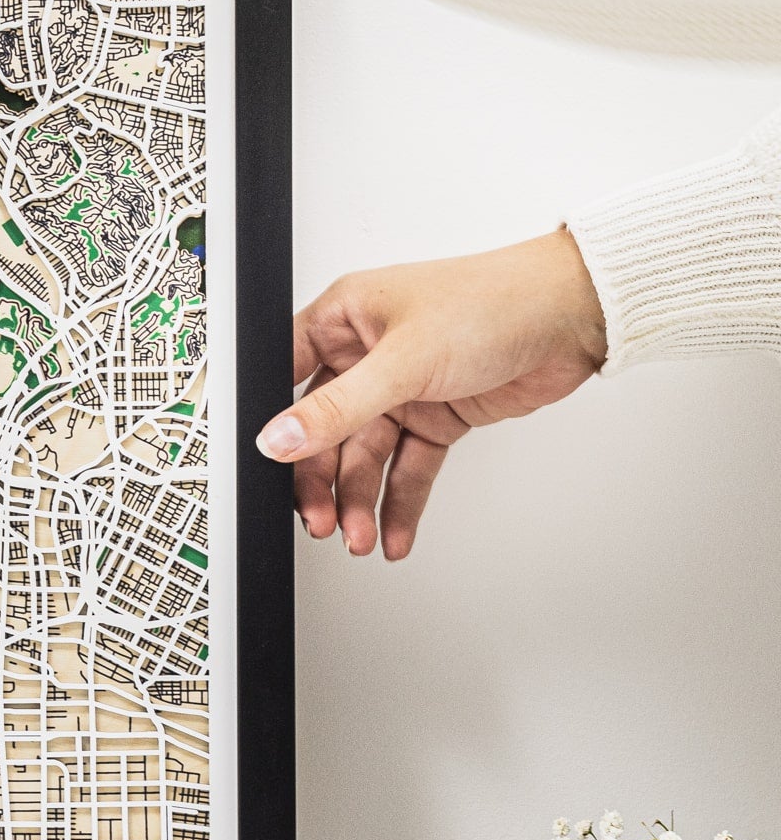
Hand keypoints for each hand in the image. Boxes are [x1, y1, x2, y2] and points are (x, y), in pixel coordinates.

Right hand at [258, 229, 607, 560]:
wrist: (573, 318)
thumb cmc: (492, 303)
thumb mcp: (402, 360)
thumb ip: (338, 408)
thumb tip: (280, 438)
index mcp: (343, 318)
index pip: (287, 377)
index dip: (273, 423)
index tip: (265, 466)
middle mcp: (367, 353)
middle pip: (325, 430)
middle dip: (323, 481)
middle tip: (322, 521)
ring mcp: (402, 387)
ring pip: (366, 456)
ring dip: (361, 499)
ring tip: (360, 536)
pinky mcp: (437, 415)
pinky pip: (408, 467)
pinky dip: (400, 502)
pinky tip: (393, 532)